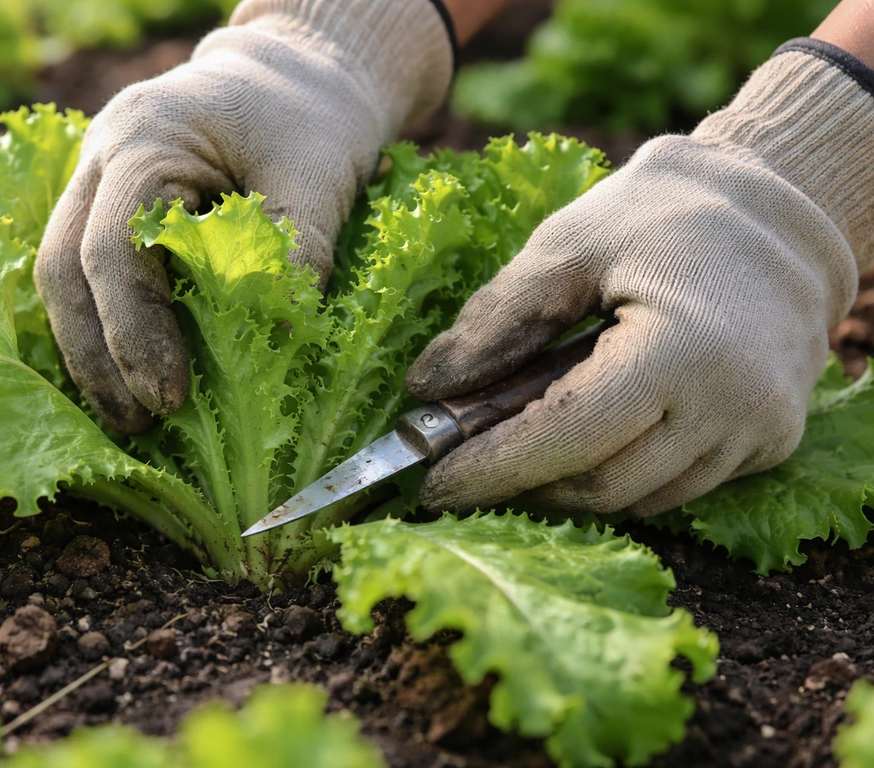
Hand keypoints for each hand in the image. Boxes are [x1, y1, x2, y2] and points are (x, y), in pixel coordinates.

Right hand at [35, 0, 451, 432]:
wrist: (294, 77)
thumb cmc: (309, 119)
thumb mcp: (319, 177)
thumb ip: (298, 251)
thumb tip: (282, 340)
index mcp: (144, 137)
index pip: (112, 247)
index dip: (134, 330)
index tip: (167, 396)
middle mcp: (101, 157)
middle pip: (63, 266)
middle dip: (95, 355)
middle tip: (136, 422)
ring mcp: (96, 180)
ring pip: (61, 274)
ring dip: (89, 350)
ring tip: (126, 417)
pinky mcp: (110, 206)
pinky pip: (85, 272)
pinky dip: (101, 327)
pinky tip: (124, 377)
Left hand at [407, 44, 873, 515]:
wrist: (781, 210)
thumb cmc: (665, 214)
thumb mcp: (566, 245)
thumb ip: (496, 321)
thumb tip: (425, 386)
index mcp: (681, 349)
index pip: (567, 437)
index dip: (493, 469)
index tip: (434, 486)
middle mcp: (732, 405)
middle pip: (601, 485)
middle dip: (523, 484)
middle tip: (464, 466)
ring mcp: (758, 430)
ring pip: (638, 498)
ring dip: (567, 485)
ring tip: (516, 449)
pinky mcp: (769, 441)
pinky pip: (676, 487)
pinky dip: (617, 476)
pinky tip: (579, 441)